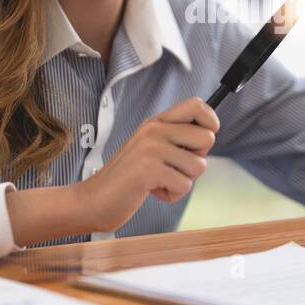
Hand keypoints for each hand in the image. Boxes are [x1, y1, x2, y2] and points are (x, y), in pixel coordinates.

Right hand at [77, 96, 219, 233]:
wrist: (94, 199)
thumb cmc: (127, 178)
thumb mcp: (150, 148)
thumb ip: (174, 138)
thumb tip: (209, 133)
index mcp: (156, 122)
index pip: (197, 105)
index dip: (211, 122)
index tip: (200, 142)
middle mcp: (154, 130)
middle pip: (207, 138)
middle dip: (197, 160)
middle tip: (173, 168)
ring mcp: (151, 148)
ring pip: (199, 166)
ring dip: (183, 182)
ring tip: (158, 181)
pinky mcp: (149, 170)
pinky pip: (184, 185)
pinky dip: (172, 195)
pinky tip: (151, 190)